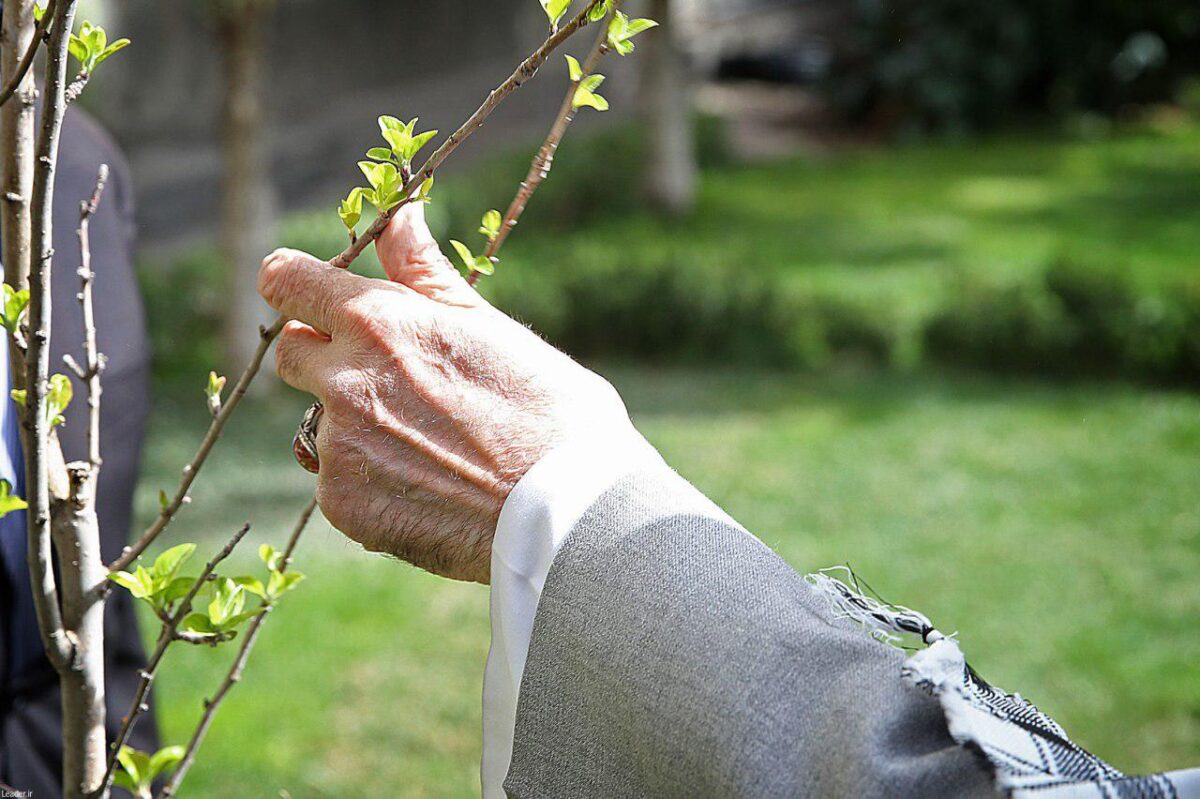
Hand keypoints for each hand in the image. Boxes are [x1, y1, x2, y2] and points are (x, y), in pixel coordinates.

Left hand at [257, 202, 628, 582]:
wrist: (572, 513)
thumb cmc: (551, 412)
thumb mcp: (490, 327)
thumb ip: (425, 274)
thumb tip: (400, 216)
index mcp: (380, 322)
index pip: (285, 281)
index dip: (293, 284)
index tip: (306, 294)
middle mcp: (345, 380)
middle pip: (292, 354)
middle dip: (326, 357)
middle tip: (392, 379)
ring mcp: (338, 447)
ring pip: (319, 424)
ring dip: (354, 427)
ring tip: (429, 447)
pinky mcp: (344, 504)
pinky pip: (337, 482)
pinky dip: (370, 483)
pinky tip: (428, 489)